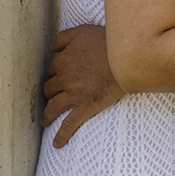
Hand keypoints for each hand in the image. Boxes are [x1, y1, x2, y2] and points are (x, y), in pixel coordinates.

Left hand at [40, 25, 124, 147]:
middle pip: (50, 88)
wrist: (127, 56)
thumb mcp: (83, 31)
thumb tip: (51, 48)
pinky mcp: (86, 106)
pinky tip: (57, 144)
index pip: (51, 69)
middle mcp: (64, 78)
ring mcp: (74, 94)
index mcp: (63, 60)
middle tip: (54, 96)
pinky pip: (69, 124)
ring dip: (48, 115)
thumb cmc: (107, 42)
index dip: (55, 72)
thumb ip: (63, 38)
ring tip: (46, 120)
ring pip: (53, 107)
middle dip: (50, 92)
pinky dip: (62, 135)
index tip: (59, 76)